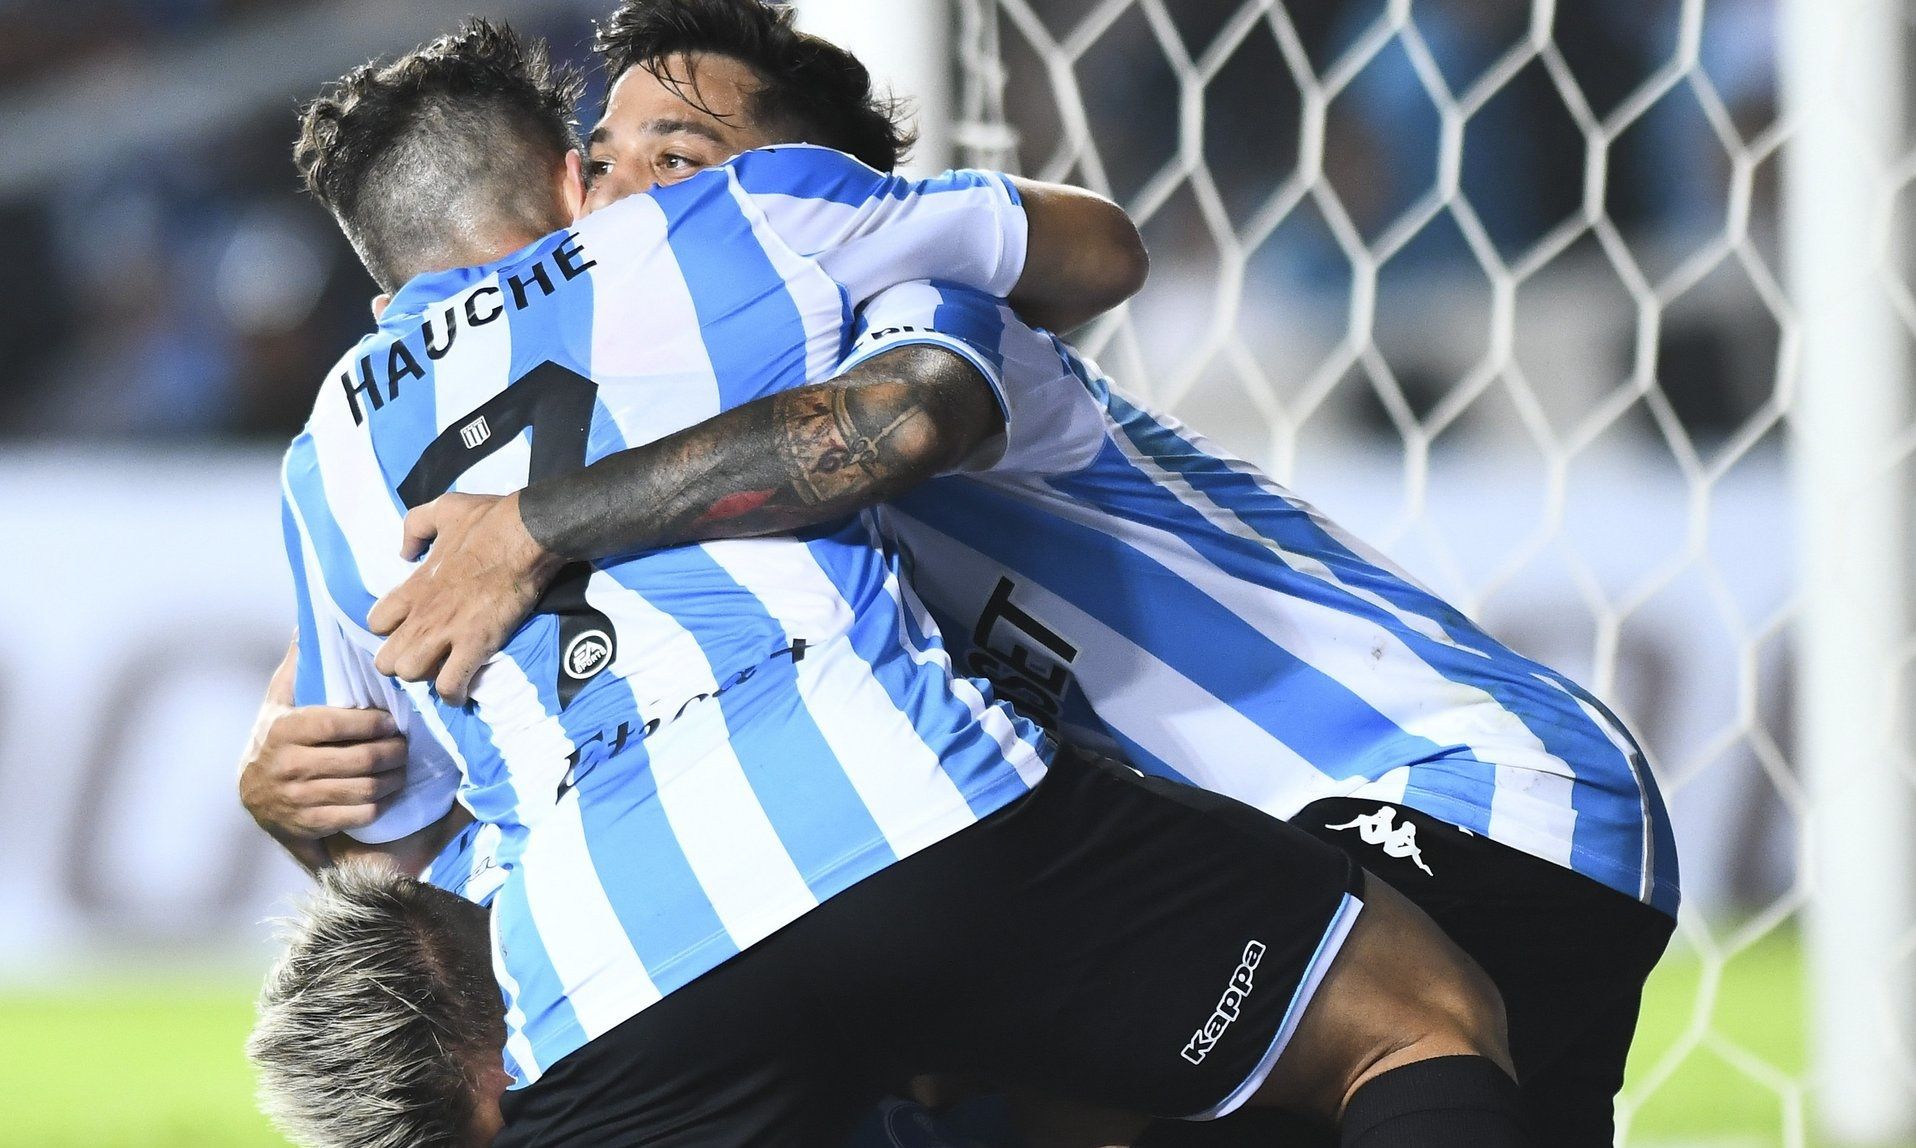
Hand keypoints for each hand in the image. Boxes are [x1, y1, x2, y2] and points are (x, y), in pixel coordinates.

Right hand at [239, 643, 407, 841]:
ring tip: (403, 767)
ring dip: (392, 779)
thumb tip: (307, 622)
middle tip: (406, 745)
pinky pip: (357, 816)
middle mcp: (287, 766)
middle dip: (392, 753)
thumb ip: (296, 665)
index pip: (335, 724)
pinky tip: (386, 793)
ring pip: (362, 790)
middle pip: (358, 760)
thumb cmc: (275, 737)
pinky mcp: (308, 825)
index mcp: (283, 730)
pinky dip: (379, 805)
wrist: (250, 793)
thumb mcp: (279, 700)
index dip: (370, 724)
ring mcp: (297, 799)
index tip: (391, 722)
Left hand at [368, 491, 564, 703]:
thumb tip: (404, 551)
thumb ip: (414, 527)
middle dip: (402, 663)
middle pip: (387, 659)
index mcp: (414, 586)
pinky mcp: (475, 645)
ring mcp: (447, 632)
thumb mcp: (443, 509)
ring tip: (443, 673)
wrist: (527, 534)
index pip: (377, 623)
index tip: (409, 629)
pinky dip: (453, 694)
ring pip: (411, 674)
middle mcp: (423, 615)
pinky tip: (461, 692)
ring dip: (426, 678)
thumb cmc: (489, 520)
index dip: (391, 631)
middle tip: (425, 658)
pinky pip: (450, 686)